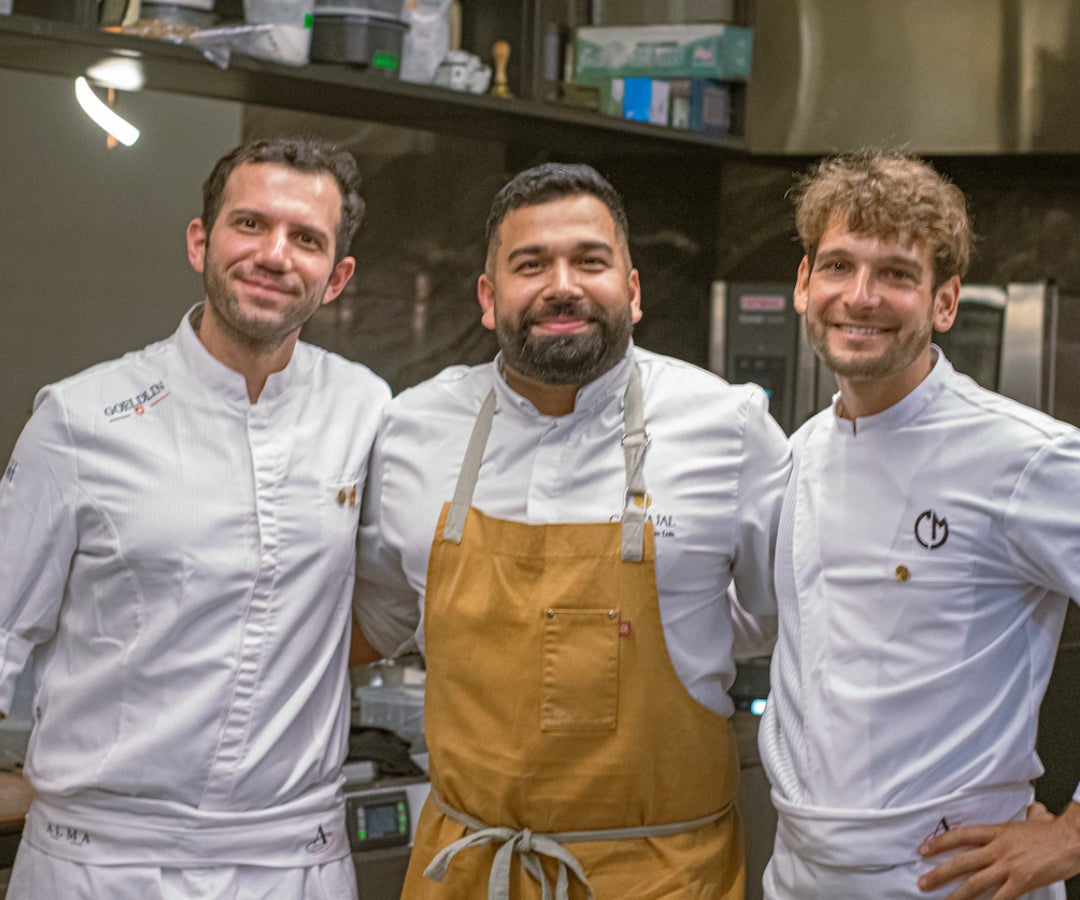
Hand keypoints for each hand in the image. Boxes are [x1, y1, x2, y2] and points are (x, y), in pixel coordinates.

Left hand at [916, 801, 1079, 898]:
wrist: (1072, 839)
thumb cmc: (1054, 831)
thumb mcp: (1034, 819)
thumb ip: (1028, 816)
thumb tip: (1033, 811)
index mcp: (997, 832)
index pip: (960, 835)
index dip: (939, 842)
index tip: (924, 849)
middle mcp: (997, 849)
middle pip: (961, 861)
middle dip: (939, 873)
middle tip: (923, 882)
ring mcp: (1008, 866)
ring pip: (975, 882)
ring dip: (957, 895)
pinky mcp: (1022, 881)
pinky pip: (1001, 898)